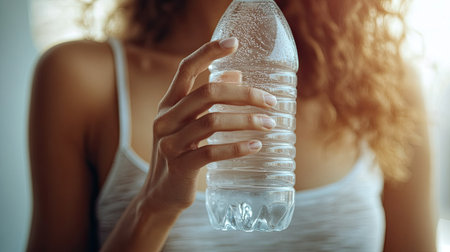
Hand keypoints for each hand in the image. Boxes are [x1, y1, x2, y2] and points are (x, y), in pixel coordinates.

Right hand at [141, 38, 277, 213]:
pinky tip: (256, 146)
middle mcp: (166, 118)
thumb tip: (236, 73)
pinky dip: (237, 148)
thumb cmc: (182, 152)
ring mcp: (170, 142)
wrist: (162, 193)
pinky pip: (212, 152)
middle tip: (271, 101)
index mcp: (169, 103)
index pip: (186, 68)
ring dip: (246, 121)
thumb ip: (209, 100)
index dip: (209, 52)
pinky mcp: (180, 165)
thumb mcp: (191, 123)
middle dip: (244, 94)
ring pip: (212, 121)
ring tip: (270, 124)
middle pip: (207, 93)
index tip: (235, 42)